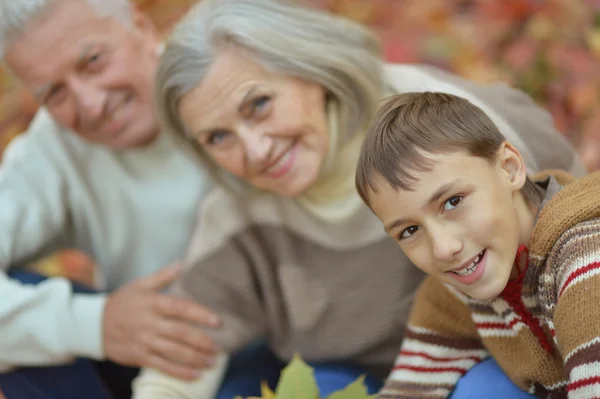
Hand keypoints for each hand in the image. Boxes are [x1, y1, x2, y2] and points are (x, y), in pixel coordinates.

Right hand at [102, 263, 221, 379]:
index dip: (200, 315)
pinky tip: (196, 375)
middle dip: (202, 342)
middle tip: (218, 347)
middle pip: (181, 333)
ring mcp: (144, 341)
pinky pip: (163, 366)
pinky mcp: (139, 357)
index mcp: (153, 303)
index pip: (181, 308)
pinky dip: (180, 373)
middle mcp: (150, 323)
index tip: (218, 322)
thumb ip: (163, 276)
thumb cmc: (122, 302)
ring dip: (196, 359)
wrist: (93, 325)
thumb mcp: (139, 285)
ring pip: (174, 352)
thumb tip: (182, 263)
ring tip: (213, 361)